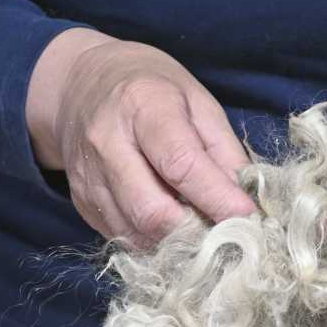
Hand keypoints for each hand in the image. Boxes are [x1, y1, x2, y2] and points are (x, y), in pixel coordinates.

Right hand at [26, 27, 253, 246]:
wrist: (79, 84)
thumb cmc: (150, 88)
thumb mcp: (198, 100)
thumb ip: (224, 151)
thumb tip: (245, 201)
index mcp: (143, 106)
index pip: (180, 163)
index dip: (216, 197)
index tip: (246, 215)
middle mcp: (107, 143)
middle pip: (152, 211)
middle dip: (195, 230)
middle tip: (225, 231)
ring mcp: (88, 176)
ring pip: (136, 233)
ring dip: (175, 242)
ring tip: (201, 229)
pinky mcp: (80, 201)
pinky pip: (122, 237)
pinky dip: (152, 241)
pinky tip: (170, 226)